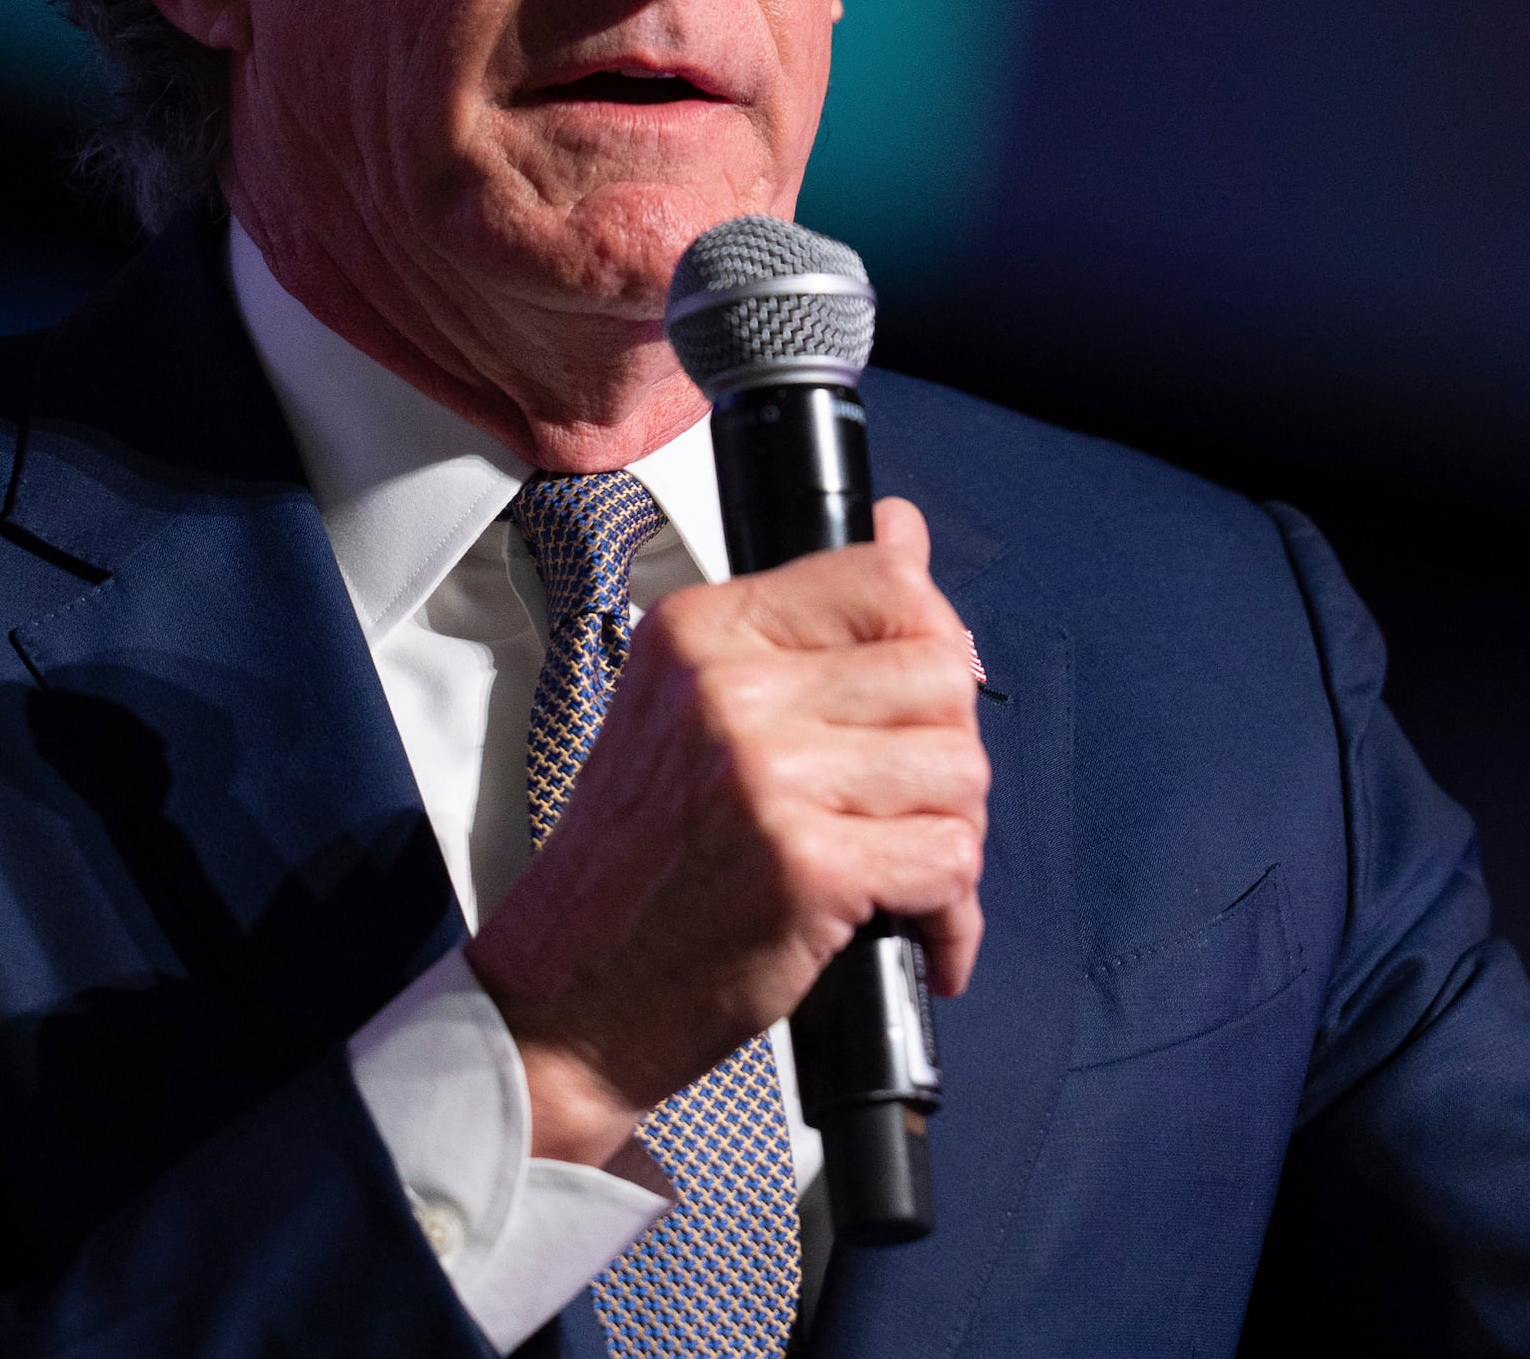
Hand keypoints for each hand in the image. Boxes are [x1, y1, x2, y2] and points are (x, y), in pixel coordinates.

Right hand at [464, 497, 988, 1168]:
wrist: (567, 999)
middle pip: (942, 672)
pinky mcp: (806, 866)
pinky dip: (949, 913)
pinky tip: (908, 931)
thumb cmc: (635, 867)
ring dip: (952, 836)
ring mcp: (767, 776)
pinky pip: (951, 861)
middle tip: (904, 812)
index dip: (934, 641)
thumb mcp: (691, 710)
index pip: (884, 579)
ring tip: (896, 873)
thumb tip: (905, 530)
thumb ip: (804, 628)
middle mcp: (730, 688)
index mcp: (701, 631)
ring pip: (961, 768)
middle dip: (948, 752)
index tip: (924, 702)